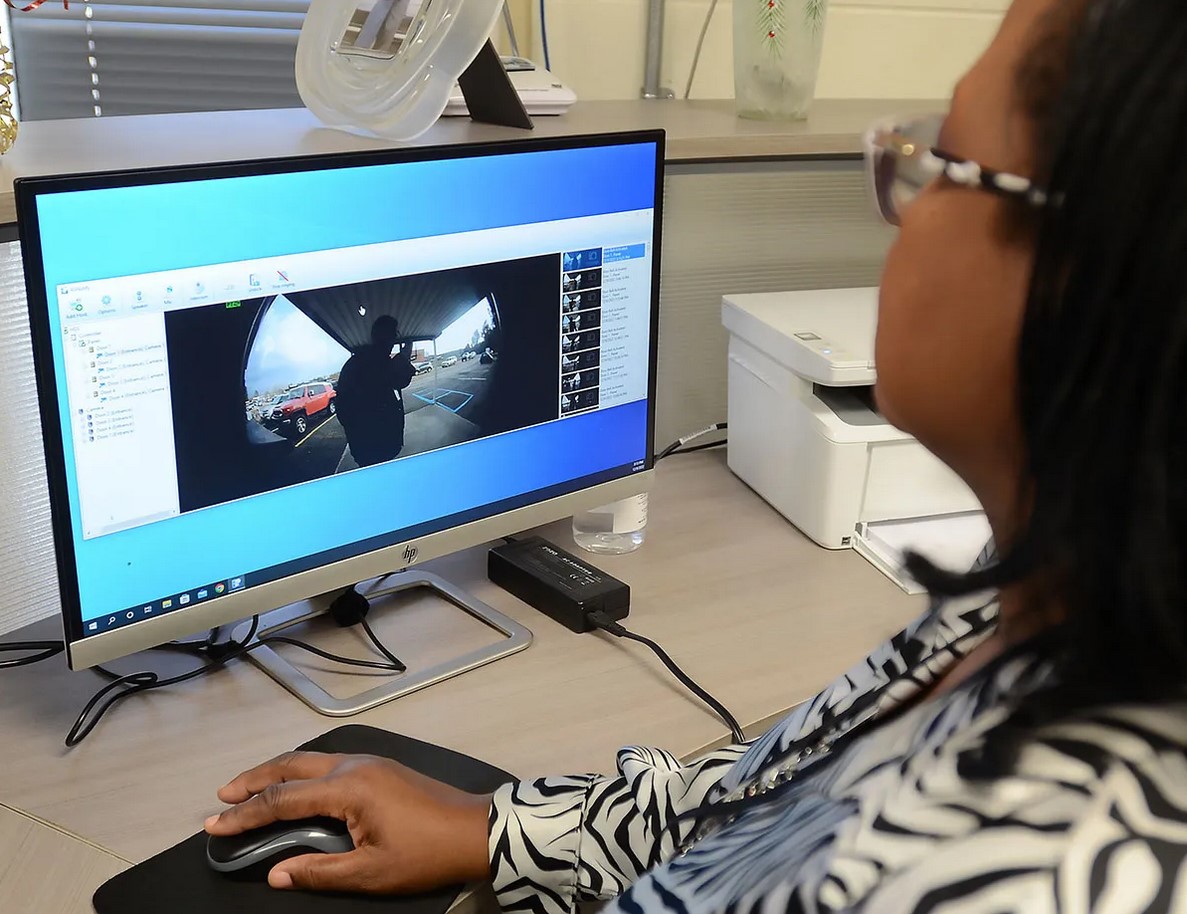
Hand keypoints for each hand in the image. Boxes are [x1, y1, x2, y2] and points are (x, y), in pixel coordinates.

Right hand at [205, 752, 493, 893]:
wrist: (476, 830)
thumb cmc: (427, 853)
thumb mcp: (371, 873)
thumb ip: (319, 871)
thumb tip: (277, 873)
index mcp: (348, 788)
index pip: (283, 799)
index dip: (245, 814)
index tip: (215, 824)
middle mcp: (354, 765)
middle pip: (291, 765)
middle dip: (253, 780)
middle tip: (222, 797)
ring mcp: (369, 762)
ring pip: (309, 759)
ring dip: (277, 772)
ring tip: (249, 790)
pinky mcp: (380, 767)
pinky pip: (328, 762)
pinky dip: (300, 772)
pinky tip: (295, 787)